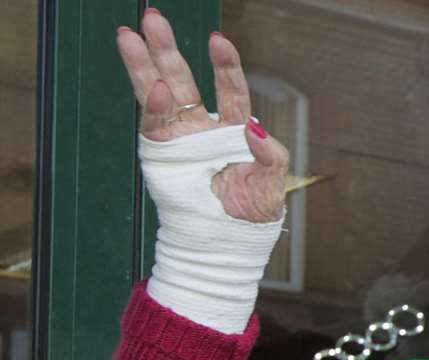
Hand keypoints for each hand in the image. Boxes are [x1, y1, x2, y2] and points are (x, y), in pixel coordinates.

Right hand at [117, 10, 287, 222]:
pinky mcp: (161, 153)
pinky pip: (155, 124)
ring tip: (129, 35)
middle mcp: (202, 127)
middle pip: (183, 79)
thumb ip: (270, 154)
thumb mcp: (272, 184)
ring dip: (143, 64)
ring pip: (158, 93)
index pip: (230, 89)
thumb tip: (254, 127)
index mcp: (233, 129)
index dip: (224, 65)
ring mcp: (179, 138)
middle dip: (166, 49)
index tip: (218, 41)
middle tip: (152, 17)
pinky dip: (154, 106)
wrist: (227, 241)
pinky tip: (155, 87)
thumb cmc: (251, 213)